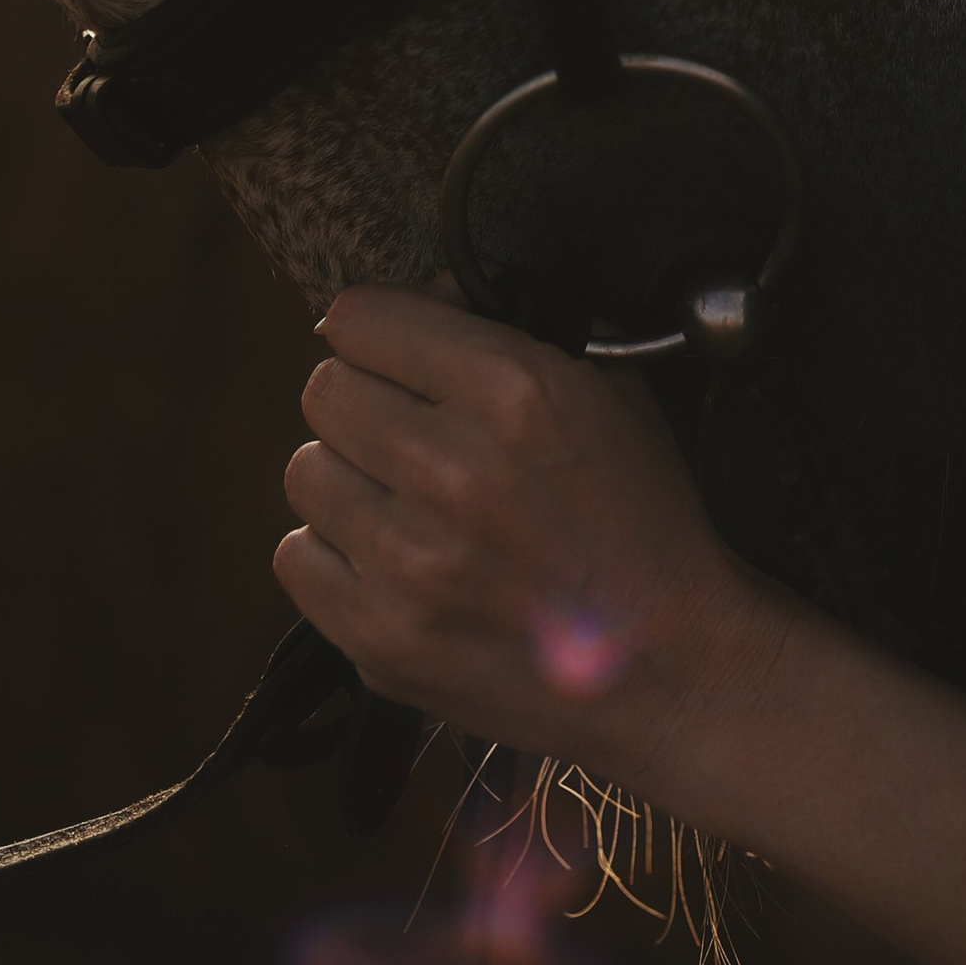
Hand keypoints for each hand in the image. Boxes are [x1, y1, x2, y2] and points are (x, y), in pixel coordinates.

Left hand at [274, 287, 786, 801]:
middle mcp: (451, 469)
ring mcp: (408, 562)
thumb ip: (513, 327)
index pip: (359, 317)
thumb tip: (425, 297)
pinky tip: (391, 557)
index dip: (378, 328)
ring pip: (305, 471)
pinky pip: (296, 558)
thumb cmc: (643, 520)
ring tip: (405, 500)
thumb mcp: (609, 389)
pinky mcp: (381, 639)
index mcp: (513, 391)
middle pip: (324, 390)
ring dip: (349, 477)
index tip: (394, 350)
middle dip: (366, 399)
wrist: (668, 667)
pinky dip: (336, 553)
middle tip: (408, 429)